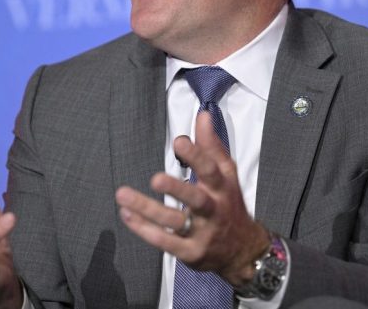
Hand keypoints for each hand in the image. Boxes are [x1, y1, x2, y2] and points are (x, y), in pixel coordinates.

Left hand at [115, 112, 269, 285]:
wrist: (243, 251)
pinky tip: (126, 214)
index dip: (197, 156)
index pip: (212, 170)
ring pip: (174, 222)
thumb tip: (203, 115)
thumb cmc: (229, 205)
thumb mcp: (227, 175)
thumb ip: (212, 145)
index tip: (179, 142)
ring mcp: (202, 233)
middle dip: (176, 190)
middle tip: (155, 179)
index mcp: (222, 188)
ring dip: (147, 209)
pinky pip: (165, 242)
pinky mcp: (190, 253)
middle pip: (196, 200)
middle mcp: (213, 211)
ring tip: (123, 195)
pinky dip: (143, 229)